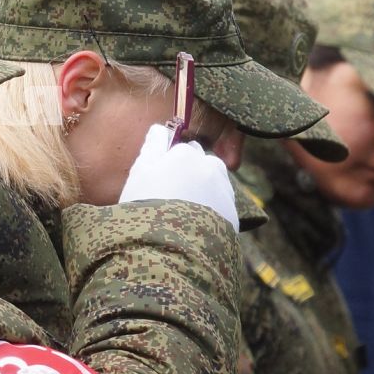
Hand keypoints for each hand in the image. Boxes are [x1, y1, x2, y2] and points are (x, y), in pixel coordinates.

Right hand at [118, 124, 238, 229]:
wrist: (170, 245)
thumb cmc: (146, 204)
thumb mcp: (140, 171)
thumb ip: (152, 146)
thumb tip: (160, 129)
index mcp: (187, 154)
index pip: (181, 150)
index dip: (170, 163)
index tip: (159, 178)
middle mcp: (211, 167)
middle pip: (202, 164)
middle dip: (192, 172)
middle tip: (172, 194)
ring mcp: (224, 191)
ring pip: (214, 184)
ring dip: (204, 191)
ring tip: (184, 211)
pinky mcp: (232, 215)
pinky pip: (221, 207)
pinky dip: (212, 211)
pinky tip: (195, 224)